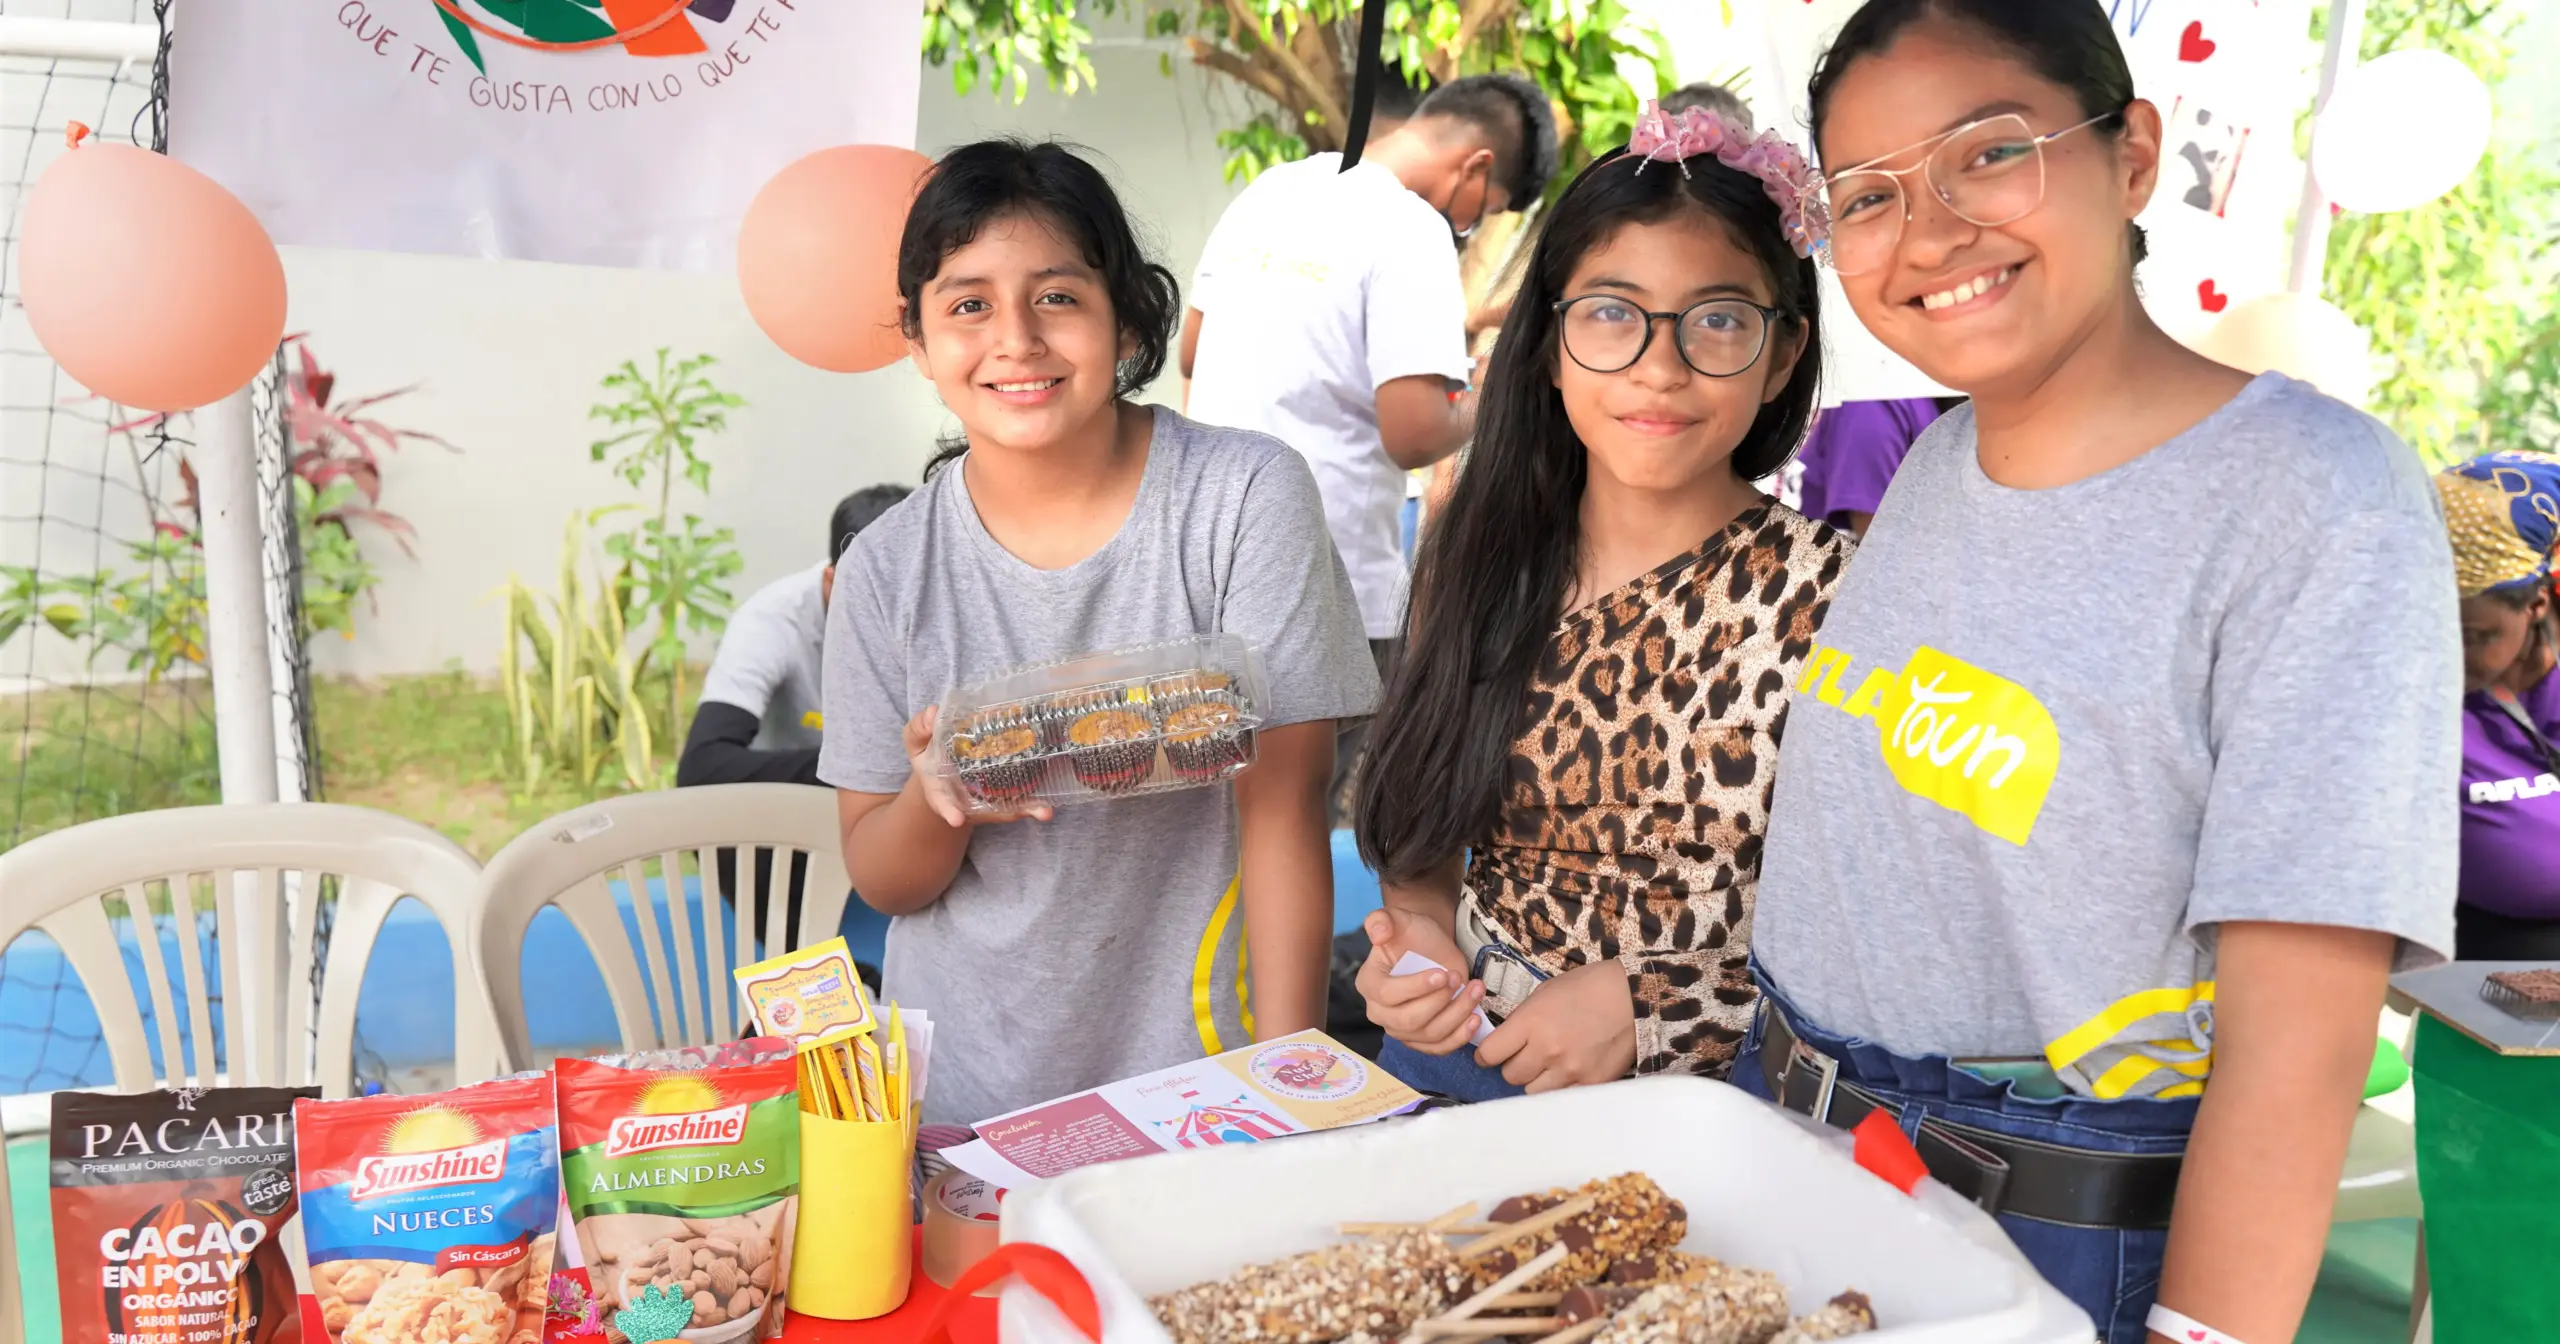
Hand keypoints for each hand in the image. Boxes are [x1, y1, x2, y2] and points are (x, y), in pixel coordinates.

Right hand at [903, 706, 1051, 829]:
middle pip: (985, 811)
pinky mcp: (1000, 796)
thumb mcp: (916, 742)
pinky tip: (1048, 803)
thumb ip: (919, 728)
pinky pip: (1017, 801)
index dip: (948, 810)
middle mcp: (964, 801)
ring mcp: (984, 801)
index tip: (956, 819)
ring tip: (1044, 811)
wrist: (942, 769)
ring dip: (1027, 809)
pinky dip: (1032, 802)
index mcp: (939, 790)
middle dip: (1006, 813)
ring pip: (1007, 809)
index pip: (941, 802)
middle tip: (1029, 812)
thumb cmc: (929, 755)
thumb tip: (933, 714)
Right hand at [1355, 908, 1483, 1055]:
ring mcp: (1401, 1030)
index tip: (1442, 974)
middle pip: (1409, 1020)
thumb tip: (1378, 934)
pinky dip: (1459, 1037)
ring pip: (1429, 1035)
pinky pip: (1439, 1048)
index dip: (1417, 987)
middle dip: (1440, 1002)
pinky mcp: (1421, 1040)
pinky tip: (1474, 1019)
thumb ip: (1382, 920)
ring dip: (1457, 1015)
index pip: (1388, 994)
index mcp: (1369, 983)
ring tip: (1475, 990)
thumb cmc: (1412, 934)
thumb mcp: (1398, 918)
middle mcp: (1380, 1012)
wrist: (1430, 947)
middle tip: (1458, 978)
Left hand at [1475, 958, 1635, 1093]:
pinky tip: (1568, 1070)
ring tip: (1549, 1064)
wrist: (1632, 996)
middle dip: (1513, 1065)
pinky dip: (1559, 1086)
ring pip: (1532, 1091)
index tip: (1492, 1053)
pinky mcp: (1590, 1083)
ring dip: (1535, 1079)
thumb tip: (1505, 1040)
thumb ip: (1522, 1019)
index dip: (1487, 1054)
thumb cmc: (1587, 988)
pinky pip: (1560, 1096)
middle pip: (1509, 1075)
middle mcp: (1547, 1050)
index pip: (1490, 1054)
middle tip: (1525, 1055)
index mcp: (1531, 1022)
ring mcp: (1569, 1070)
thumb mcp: (1544, 993)